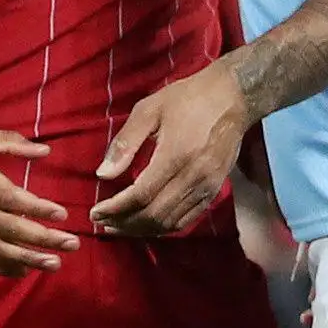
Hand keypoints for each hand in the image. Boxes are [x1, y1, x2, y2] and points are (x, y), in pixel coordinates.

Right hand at [0, 105, 79, 276]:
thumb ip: (9, 142)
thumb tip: (45, 151)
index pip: (10, 198)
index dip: (38, 209)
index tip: (62, 215)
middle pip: (6, 228)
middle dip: (42, 239)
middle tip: (71, 244)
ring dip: (25, 259)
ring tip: (53, 264)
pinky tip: (20, 271)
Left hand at [89, 60, 252, 235]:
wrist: (232, 97)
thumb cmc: (187, 98)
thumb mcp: (150, 109)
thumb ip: (126, 142)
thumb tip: (103, 175)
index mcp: (175, 154)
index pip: (141, 195)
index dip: (115, 208)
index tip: (95, 212)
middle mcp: (194, 176)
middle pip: (154, 215)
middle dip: (124, 224)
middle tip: (102, 222)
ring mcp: (207, 186)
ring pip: (170, 222)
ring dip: (141, 230)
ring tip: (118, 226)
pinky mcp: (215, 190)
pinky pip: (186, 219)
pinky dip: (163, 227)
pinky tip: (146, 223)